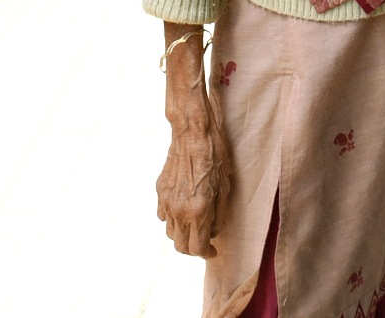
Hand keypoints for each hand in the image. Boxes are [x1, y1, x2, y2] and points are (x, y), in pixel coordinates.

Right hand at [156, 36, 227, 257]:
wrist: (193, 131)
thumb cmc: (216, 155)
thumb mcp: (225, 186)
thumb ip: (218, 214)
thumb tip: (212, 232)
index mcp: (198, 210)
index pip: (197, 248)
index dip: (206, 253)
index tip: (213, 249)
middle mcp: (178, 210)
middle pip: (180, 246)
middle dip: (193, 249)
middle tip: (205, 242)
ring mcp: (166, 201)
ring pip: (170, 232)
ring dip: (182, 234)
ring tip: (196, 225)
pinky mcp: (159, 190)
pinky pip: (163, 215)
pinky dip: (172, 218)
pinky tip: (183, 209)